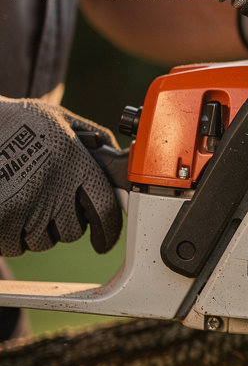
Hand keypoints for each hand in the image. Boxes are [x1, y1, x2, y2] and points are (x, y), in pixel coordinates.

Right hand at [0, 98, 121, 256]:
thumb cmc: (17, 122)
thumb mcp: (61, 119)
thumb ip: (93, 138)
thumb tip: (117, 162)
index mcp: (77, 163)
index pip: (105, 210)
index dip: (108, 231)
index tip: (103, 241)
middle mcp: (56, 185)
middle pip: (72, 232)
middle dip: (63, 224)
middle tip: (48, 205)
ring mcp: (26, 203)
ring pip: (42, 241)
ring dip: (34, 230)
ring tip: (23, 202)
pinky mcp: (2, 215)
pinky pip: (13, 245)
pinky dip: (10, 237)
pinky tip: (7, 212)